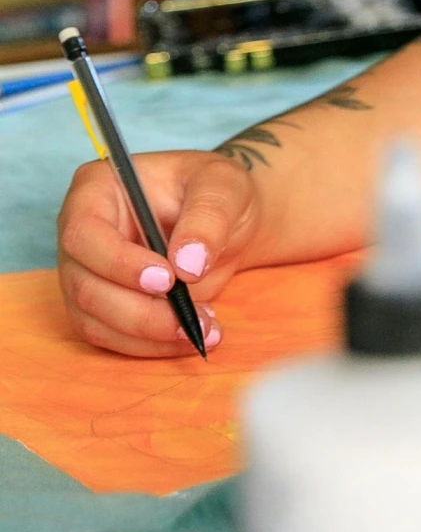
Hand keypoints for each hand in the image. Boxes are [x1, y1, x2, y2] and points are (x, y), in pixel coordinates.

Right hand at [56, 149, 262, 356]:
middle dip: (140, 312)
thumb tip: (188, 264)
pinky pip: (112, 337)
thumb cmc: (216, 191)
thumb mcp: (224, 186)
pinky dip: (150, 346)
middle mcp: (81, 234)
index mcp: (97, 189)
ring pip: (95, 320)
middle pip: (86, 286)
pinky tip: (190, 338)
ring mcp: (85, 274)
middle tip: (191, 320)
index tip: (168, 280)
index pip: (84, 233)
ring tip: (203, 331)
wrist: (228, 221)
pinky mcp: (100, 307)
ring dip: (148, 336)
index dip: (119, 263)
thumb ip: (208, 217)